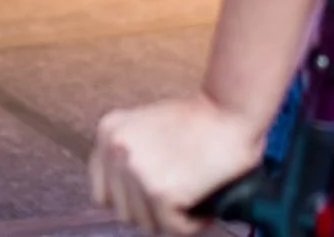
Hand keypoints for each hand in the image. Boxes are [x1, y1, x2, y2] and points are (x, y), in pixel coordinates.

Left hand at [89, 95, 264, 235]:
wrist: (232, 109)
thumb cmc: (201, 117)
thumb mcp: (148, 124)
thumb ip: (131, 153)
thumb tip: (130, 195)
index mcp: (109, 131)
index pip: (102, 191)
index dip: (129, 200)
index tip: (150, 199)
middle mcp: (116, 151)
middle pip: (123, 211)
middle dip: (151, 211)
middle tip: (177, 203)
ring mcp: (136, 172)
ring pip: (146, 224)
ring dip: (170, 220)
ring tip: (192, 206)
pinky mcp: (161, 192)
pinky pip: (172, 228)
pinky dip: (191, 225)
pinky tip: (204, 213)